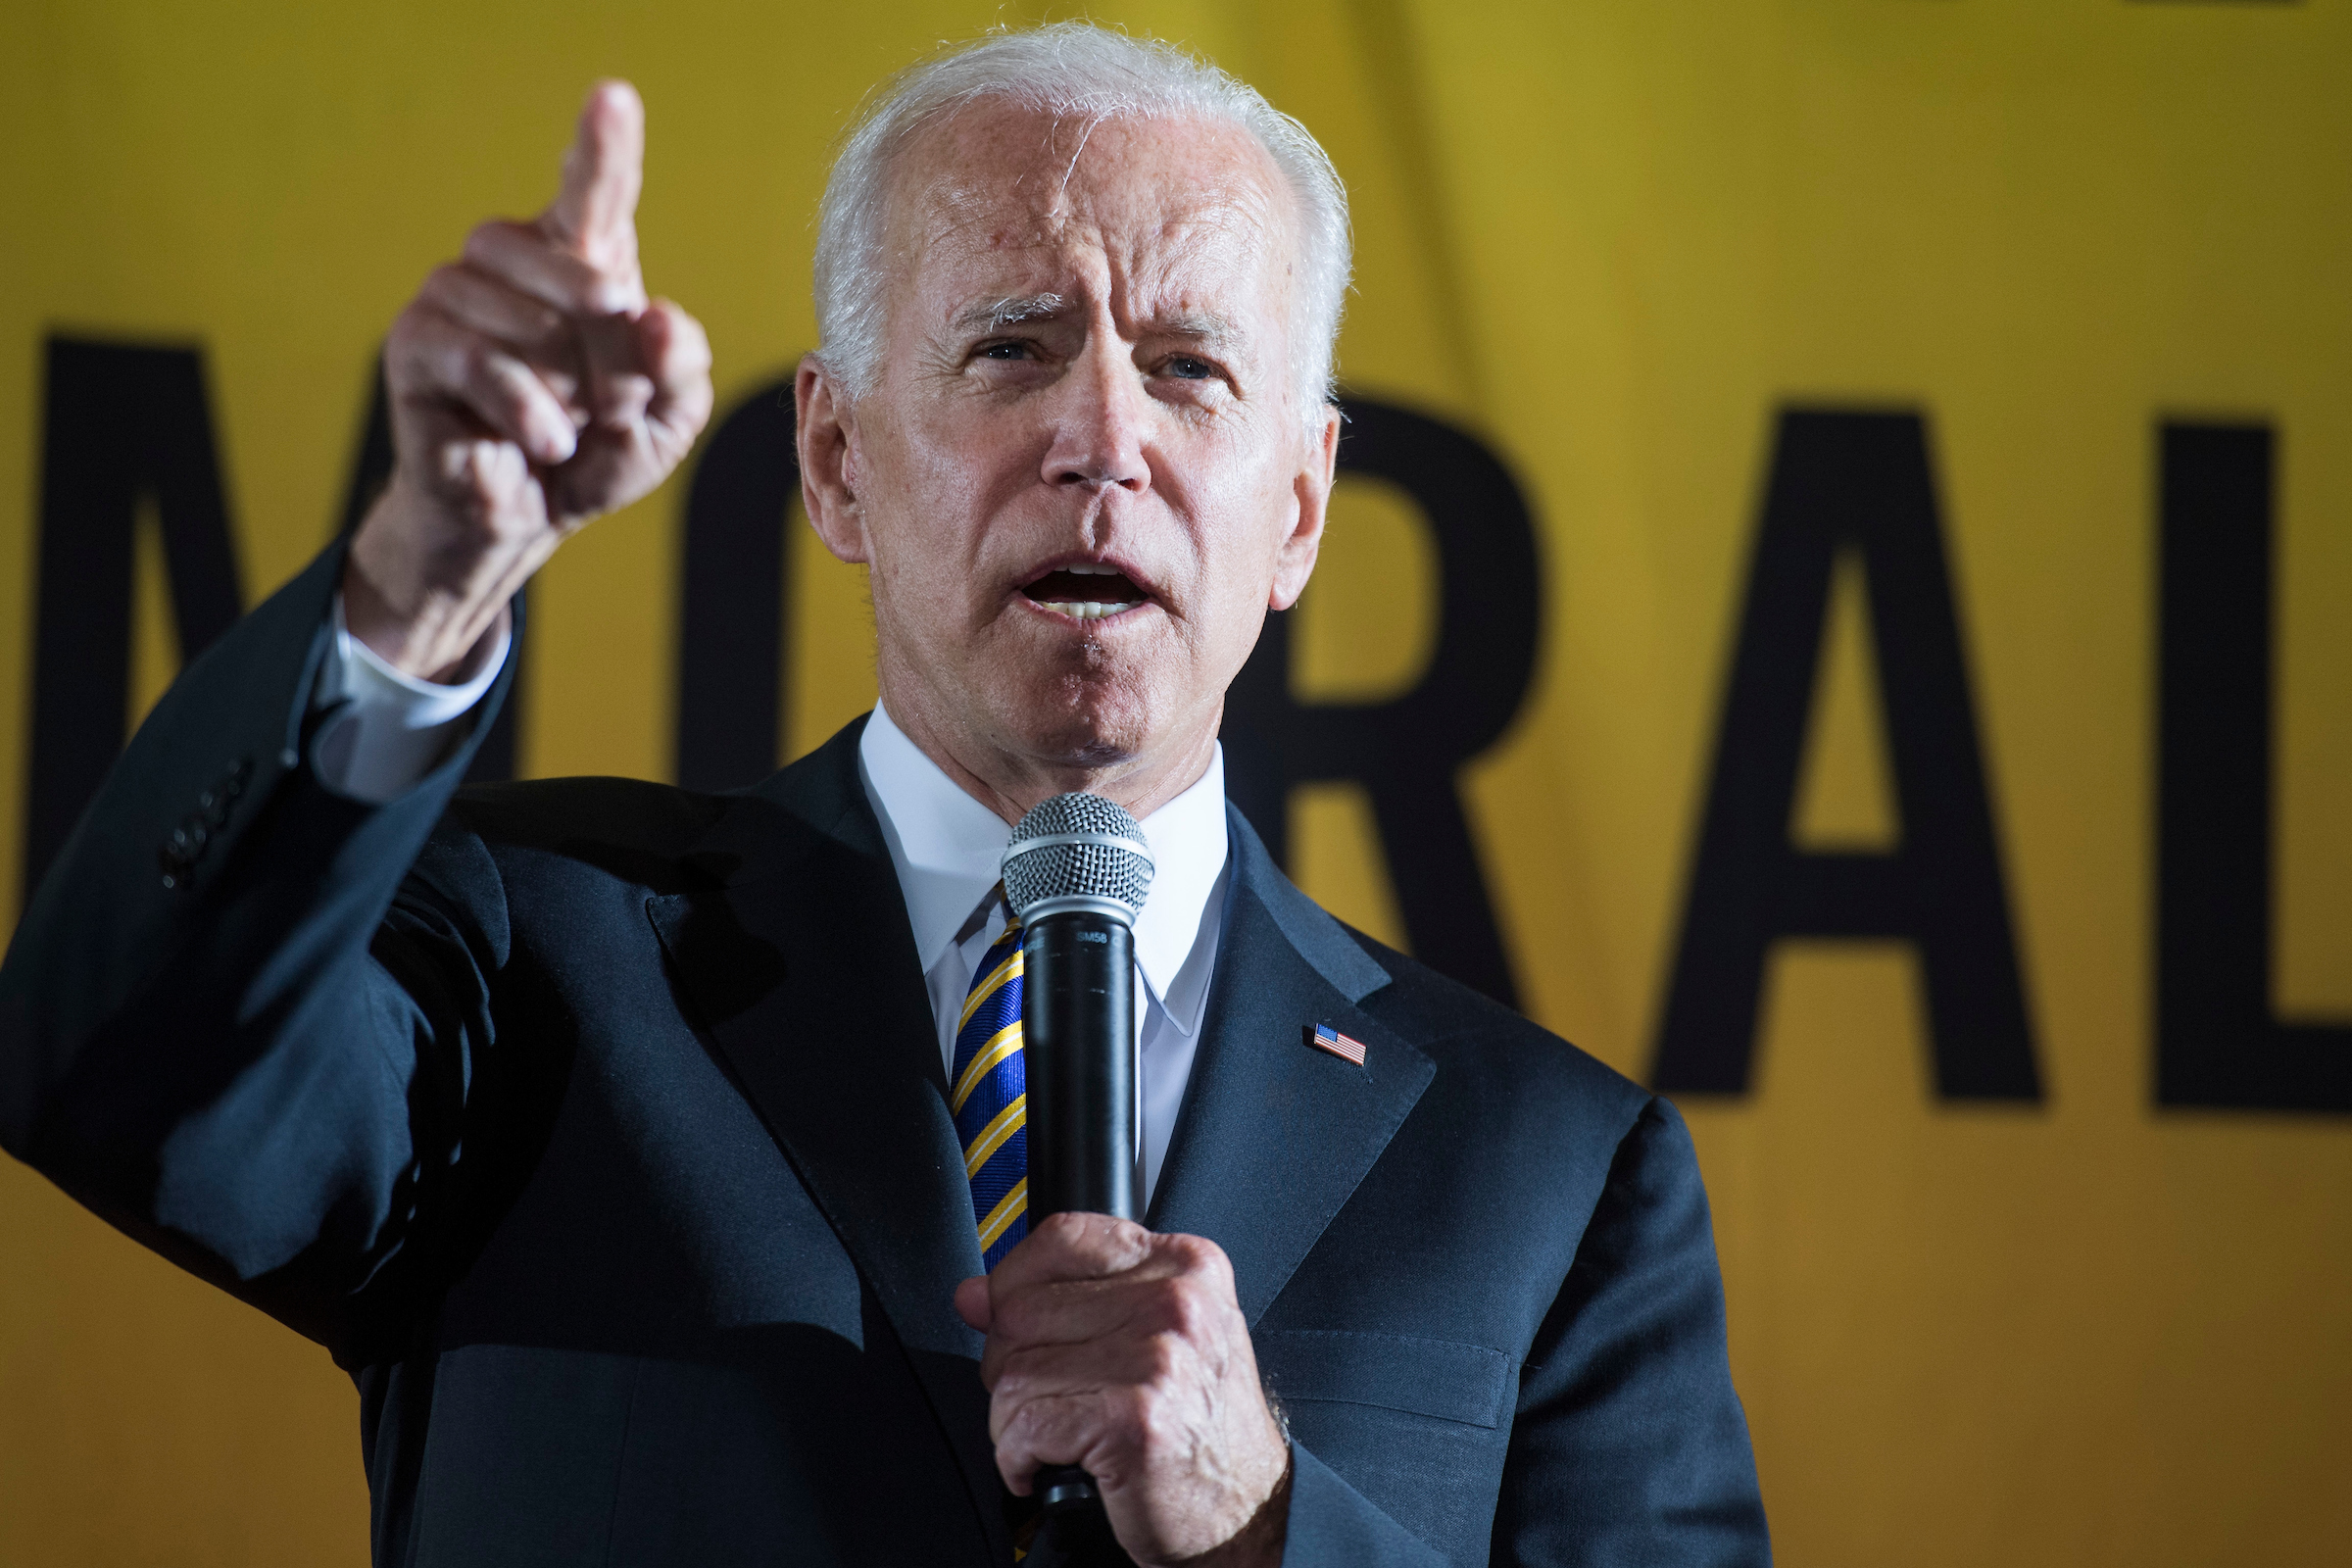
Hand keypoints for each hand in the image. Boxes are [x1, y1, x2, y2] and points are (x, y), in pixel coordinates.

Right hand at [345, 81, 713, 679]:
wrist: (524, 516)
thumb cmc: (595, 450)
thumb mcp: (666, 420)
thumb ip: (681, 367)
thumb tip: (655, 316)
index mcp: (581, 259)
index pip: (594, 190)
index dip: (603, 145)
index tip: (613, 98)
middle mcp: (512, 257)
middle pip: (595, 282)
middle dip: (621, 366)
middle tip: (612, 412)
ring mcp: (455, 291)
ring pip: (540, 327)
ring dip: (572, 396)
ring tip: (566, 431)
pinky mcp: (414, 340)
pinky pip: (483, 362)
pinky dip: (528, 411)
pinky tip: (545, 440)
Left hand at [955, 1214, 1291, 1566]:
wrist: (1249, 1508)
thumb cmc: (1201, 1427)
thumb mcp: (1155, 1337)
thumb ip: (1071, 1301)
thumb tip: (974, 1294)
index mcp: (1185, 1265)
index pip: (1062, 1237)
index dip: (1015, 1281)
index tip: (1011, 1317)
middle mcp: (1176, 1301)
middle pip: (1022, 1308)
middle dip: (1012, 1363)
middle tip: (1050, 1397)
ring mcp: (1157, 1357)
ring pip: (1015, 1371)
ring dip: (1016, 1419)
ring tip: (1058, 1435)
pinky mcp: (1133, 1418)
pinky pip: (1023, 1424)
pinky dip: (1019, 1456)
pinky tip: (1051, 1464)